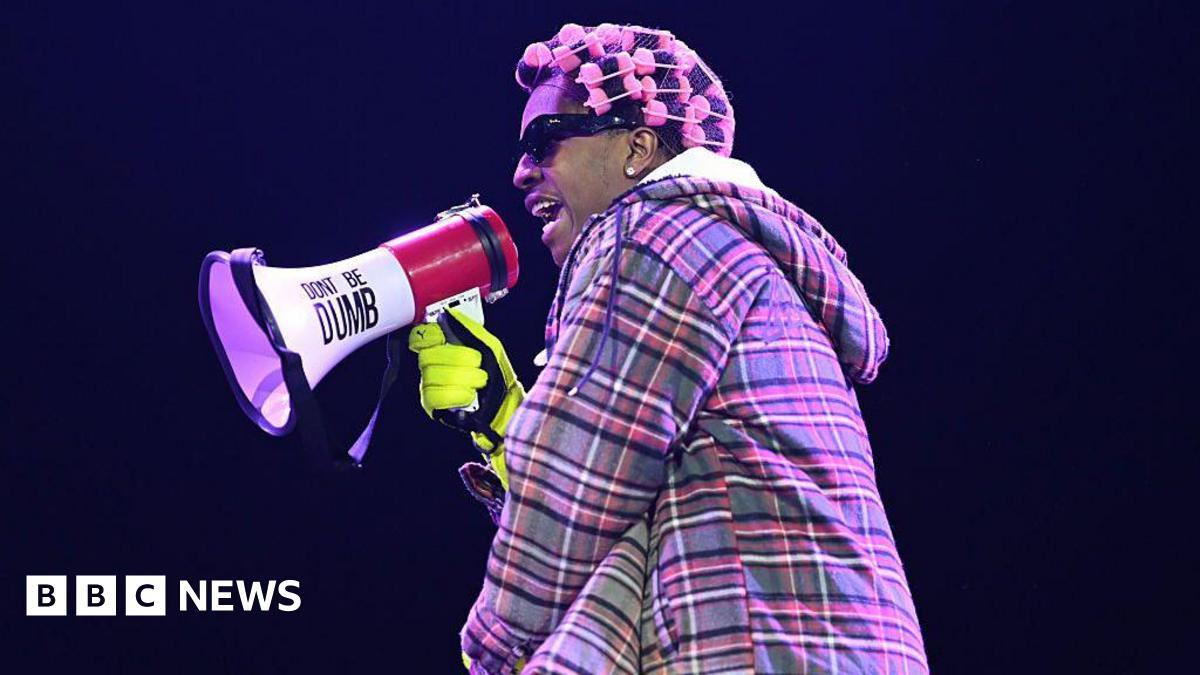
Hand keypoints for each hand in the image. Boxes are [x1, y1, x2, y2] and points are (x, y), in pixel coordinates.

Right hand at [408, 308, 523, 487]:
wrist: (507, 405)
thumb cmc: (499, 376)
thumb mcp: (490, 345)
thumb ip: (470, 328)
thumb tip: (450, 314)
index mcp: (445, 348)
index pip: (421, 337)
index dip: (429, 335)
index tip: (442, 337)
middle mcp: (433, 367)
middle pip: (428, 356)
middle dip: (459, 359)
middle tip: (478, 365)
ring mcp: (430, 386)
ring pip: (433, 376)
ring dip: (464, 378)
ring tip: (479, 382)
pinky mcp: (433, 406)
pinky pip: (435, 396)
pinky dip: (456, 394)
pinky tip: (469, 396)